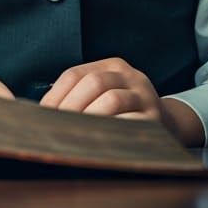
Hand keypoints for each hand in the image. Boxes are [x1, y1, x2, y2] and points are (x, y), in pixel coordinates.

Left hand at [39, 57, 165, 124]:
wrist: (167, 126)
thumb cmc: (122, 112)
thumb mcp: (103, 95)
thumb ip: (78, 97)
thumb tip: (40, 113)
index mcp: (112, 66)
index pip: (75, 74)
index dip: (55, 94)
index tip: (42, 115)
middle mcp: (131, 76)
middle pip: (94, 82)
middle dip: (71, 106)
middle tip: (57, 127)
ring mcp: (146, 96)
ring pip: (112, 100)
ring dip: (89, 118)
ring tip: (74, 134)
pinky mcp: (156, 119)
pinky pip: (131, 123)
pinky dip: (111, 131)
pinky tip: (97, 142)